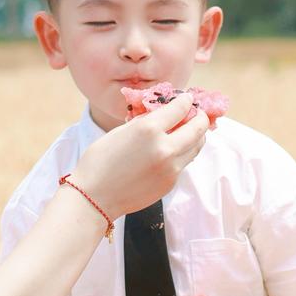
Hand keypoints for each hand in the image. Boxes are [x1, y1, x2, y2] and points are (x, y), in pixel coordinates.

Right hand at [73, 94, 208, 220]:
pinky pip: (184, 163)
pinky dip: (184, 153)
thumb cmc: (99, 161)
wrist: (95, 197)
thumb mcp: (120, 132)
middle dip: (200, 117)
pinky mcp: (171, 183)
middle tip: (198, 113)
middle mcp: (165, 148)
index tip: (187, 98)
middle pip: (197, 128)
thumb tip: (163, 114)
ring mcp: (171, 168)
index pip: (179, 108)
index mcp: (148, 129)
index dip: (186, 100)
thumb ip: (145, 122)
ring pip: (196, 147)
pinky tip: (175, 149)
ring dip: (197, 136)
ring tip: (191, 130)